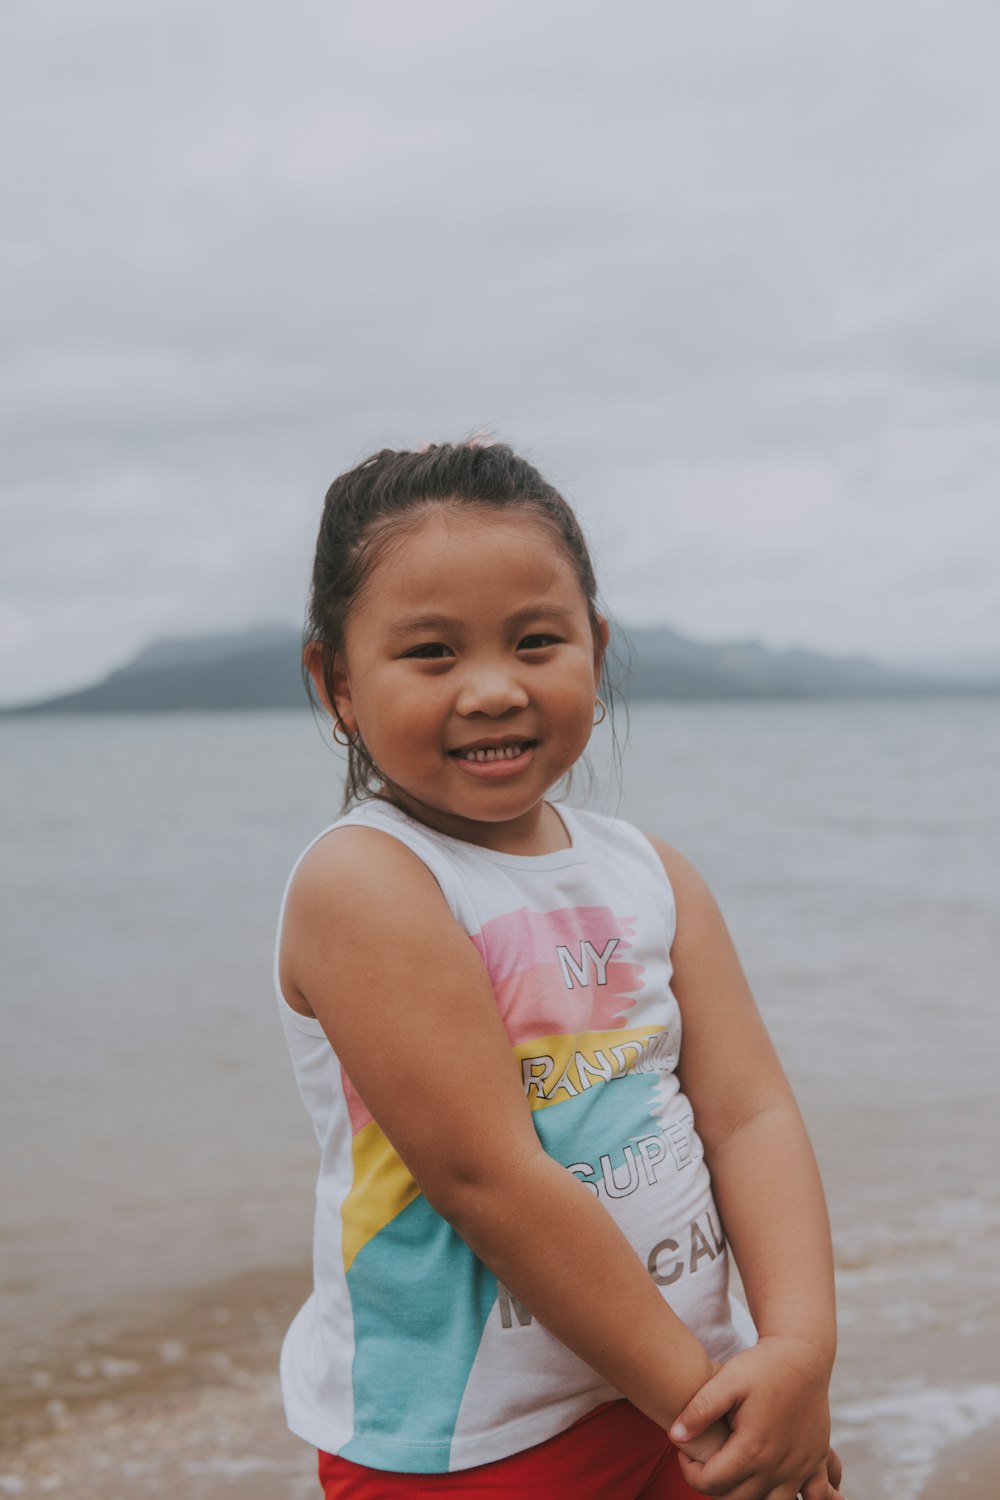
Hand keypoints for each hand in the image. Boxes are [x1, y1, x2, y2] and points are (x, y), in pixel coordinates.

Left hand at [668, 1337, 843, 1498]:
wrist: (803, 1355)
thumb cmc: (762, 1365)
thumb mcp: (726, 1380)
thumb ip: (700, 1410)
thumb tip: (675, 1436)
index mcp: (753, 1449)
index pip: (711, 1484)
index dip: (689, 1472)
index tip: (684, 1451)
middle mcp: (778, 1467)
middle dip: (711, 1485)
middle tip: (703, 1460)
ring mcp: (799, 1469)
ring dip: (744, 1496)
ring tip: (732, 1471)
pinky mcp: (815, 1463)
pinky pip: (812, 1499)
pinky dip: (791, 1499)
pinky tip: (773, 1483)